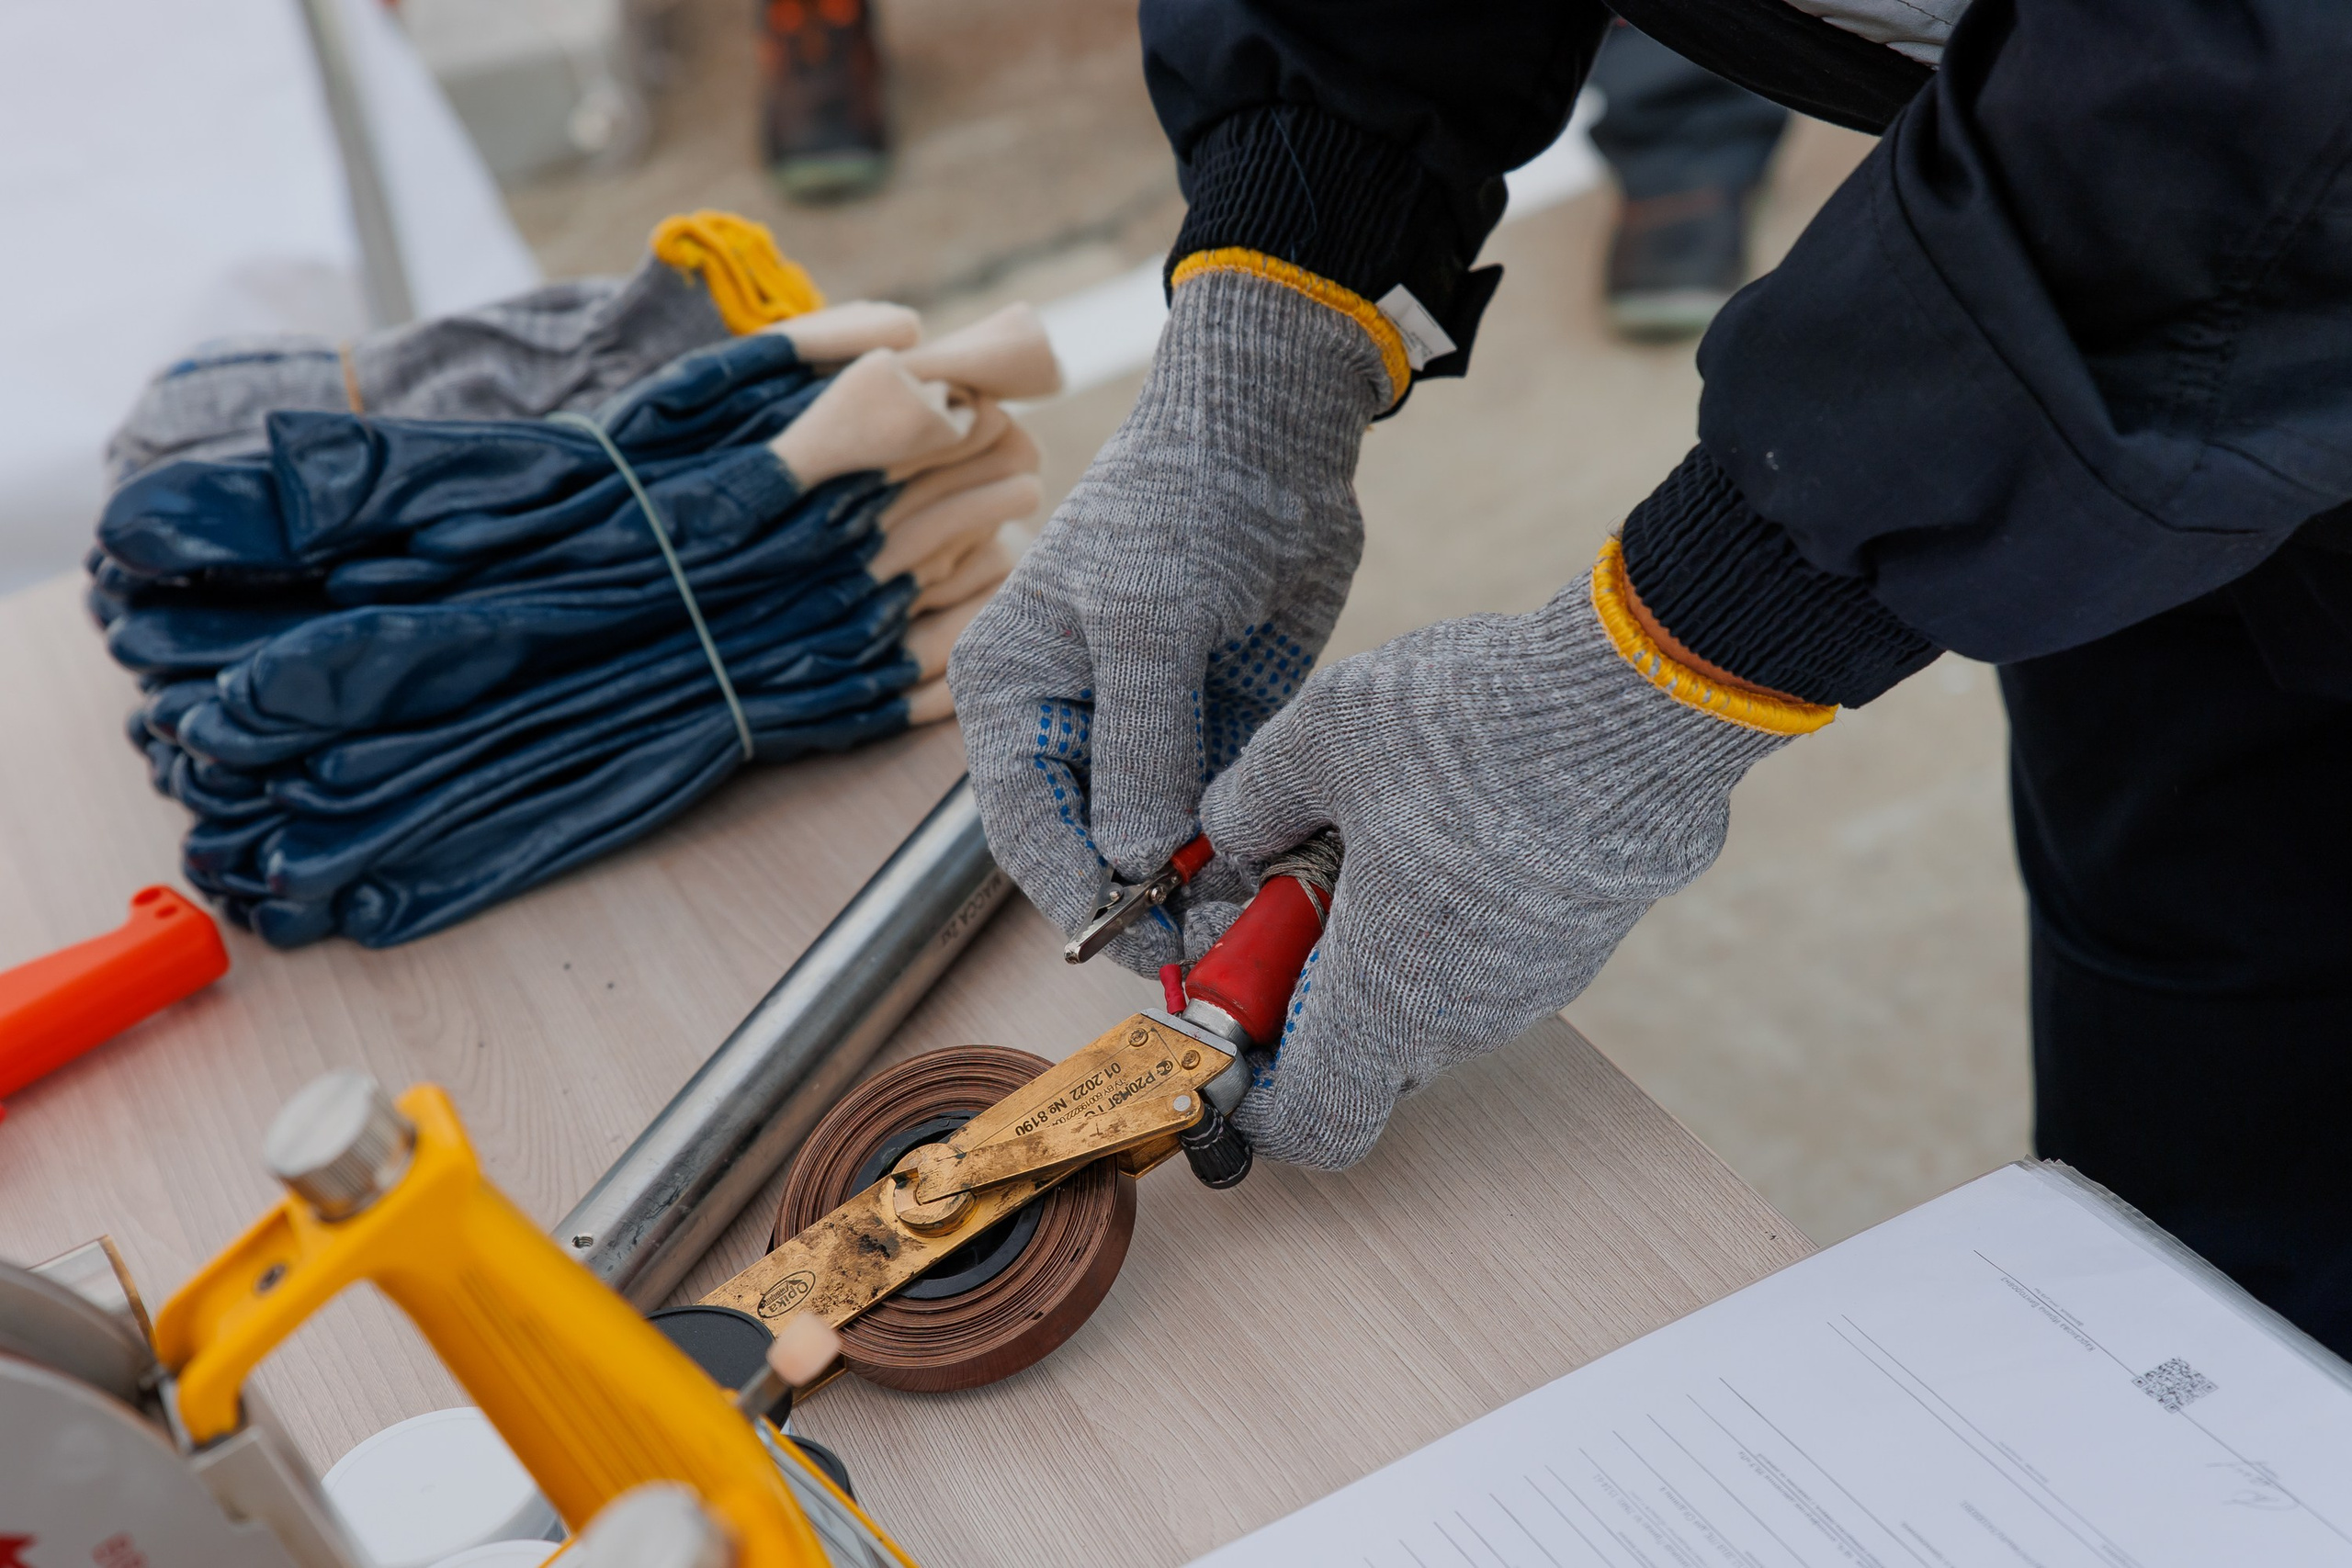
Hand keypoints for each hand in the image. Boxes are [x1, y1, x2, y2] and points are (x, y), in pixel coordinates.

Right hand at [948, 268, 1394, 969]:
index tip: (1137, 946)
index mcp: (1011, 693)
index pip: (1026, 829)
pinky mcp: (1215, 732)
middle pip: (1093, 851)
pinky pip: (1223, 814)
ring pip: (1163, 845)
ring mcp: (1145, 734)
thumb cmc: (1182, 502)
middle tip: (1218, 948)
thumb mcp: (1150, 620)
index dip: (1077, 897)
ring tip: (1261, 921)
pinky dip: (1249, 848)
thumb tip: (1132, 859)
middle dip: (1148, 902)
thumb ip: (1140, 742)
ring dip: (1206, 886)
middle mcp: (1068, 726)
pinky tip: (1289, 876)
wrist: (1272, 433)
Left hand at [1197, 545, 1827, 1168]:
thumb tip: (1228, 829)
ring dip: (1378, 937)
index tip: (1229, 1016)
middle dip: (1305, 986)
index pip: (1316, 1125)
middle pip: (1362, 1050)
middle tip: (1279, 886)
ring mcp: (1539, 980)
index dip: (1257, 1095)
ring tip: (1364, 826)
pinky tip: (1441, 810)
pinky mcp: (1583, 932)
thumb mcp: (1320, 740)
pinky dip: (1444, 910)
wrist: (1642, 692)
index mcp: (1391, 997)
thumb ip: (1252, 801)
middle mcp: (1470, 1015)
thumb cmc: (1475, 729)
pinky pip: (1488, 952)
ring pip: (1428, 994)